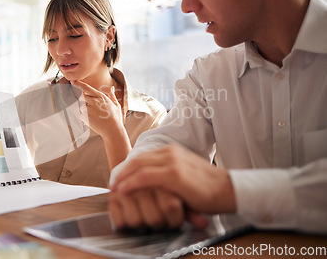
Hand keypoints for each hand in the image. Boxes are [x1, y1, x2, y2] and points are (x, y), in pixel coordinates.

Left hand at [71, 80, 123, 138]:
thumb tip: (111, 88)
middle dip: (85, 101)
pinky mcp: (85, 117)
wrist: (113, 131)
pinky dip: (85, 118)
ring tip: (96, 116)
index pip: (87, 88)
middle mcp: (94, 101)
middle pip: (82, 97)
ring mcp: (89, 109)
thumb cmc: (116, 119)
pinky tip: (93, 120)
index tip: (73, 82)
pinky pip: (81, 115)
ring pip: (81, 106)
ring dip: (86, 110)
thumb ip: (112, 95)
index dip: (79, 84)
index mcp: (101, 97)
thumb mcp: (116, 105)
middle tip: (92, 107)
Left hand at [110, 144, 235, 225]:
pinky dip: (131, 183)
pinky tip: (124, 190)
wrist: (229, 190)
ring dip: (123, 178)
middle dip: (122, 172)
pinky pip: (145, 177)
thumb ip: (166, 176)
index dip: (127, 168)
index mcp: (172, 150)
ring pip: (138, 167)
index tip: (118, 179)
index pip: (143, 156)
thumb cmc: (208, 188)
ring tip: (114, 189)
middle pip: (137, 159)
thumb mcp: (184, 175)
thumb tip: (148, 186)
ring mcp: (172, 161)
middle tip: (112, 184)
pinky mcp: (174, 174)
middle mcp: (170, 152)